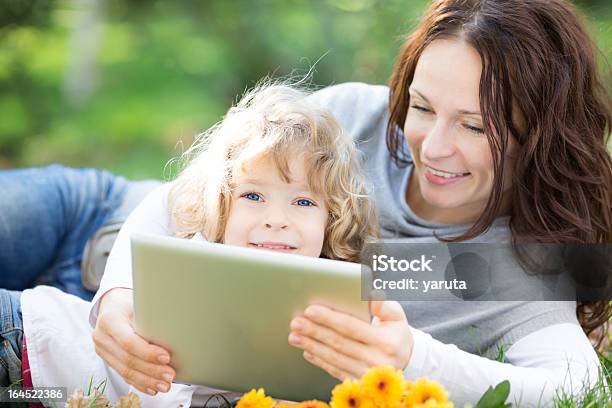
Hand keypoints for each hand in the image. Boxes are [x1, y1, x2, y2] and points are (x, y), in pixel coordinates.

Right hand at [92, 288, 175, 394]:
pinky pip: (123, 375)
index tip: (166, 357)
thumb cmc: (130, 302)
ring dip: (147, 380)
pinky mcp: (107, 359)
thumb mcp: (139, 302)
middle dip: (151, 370)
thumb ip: (151, 316)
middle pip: (128, 359)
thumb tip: (176, 328)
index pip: (128, 341)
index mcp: (109, 319)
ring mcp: (103, 349)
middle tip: (170, 375)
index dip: (148, 352)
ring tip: (164, 385)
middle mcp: (102, 336)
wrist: (112, 304)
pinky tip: (152, 388)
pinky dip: (139, 383)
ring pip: (125, 371)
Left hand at [287, 300, 412, 380]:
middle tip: (296, 322)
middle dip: (314, 331)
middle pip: (338, 343)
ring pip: (333, 358)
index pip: (351, 327)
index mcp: (386, 342)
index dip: (329, 318)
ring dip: (311, 346)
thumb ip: (383, 304)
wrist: (405, 360)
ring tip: (294, 336)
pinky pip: (335, 370)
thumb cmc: (395, 332)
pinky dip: (319, 361)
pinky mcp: (358, 382)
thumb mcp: (396, 315)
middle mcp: (377, 361)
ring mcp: (366, 375)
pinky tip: (306, 351)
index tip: (310, 310)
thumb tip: (369, 294)